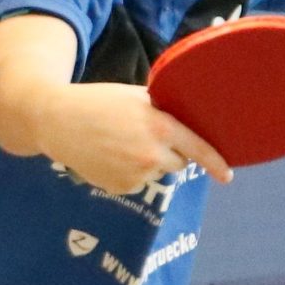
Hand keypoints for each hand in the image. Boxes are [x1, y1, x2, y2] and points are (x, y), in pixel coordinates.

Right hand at [35, 82, 234, 194]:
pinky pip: (136, 182)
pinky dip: (128, 172)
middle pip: (178, 162)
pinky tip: (109, 156)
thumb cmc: (98, 102)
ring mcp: (135, 175)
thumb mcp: (135, 96)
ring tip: (119, 143)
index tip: (227, 176)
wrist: (57, 121)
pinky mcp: (120, 188)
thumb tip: (188, 119)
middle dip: (169, 152)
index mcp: (159, 128)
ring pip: (155, 172)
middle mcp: (151, 156)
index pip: (197, 149)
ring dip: (147, 162)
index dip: (215, 163)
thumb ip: (163, 110)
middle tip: (142, 135)